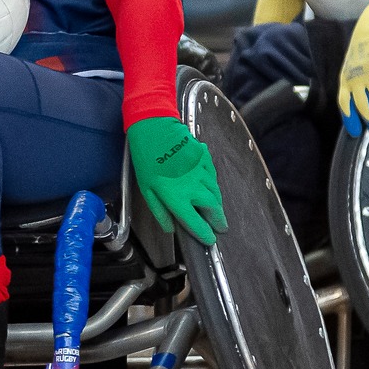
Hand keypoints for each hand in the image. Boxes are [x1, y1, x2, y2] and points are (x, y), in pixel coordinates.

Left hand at [126, 117, 226, 244]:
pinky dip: (214, 185)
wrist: (155, 129)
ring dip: (217, 204)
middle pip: (213, 209)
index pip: (196, 223)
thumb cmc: (147, 159)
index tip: (210, 240)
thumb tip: (171, 228)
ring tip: (216, 211)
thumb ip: (160, 212)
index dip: (205, 234)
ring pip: (215, 193)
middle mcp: (194, 187)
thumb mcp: (147, 190)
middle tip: (221, 227)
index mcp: (178, 197)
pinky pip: (213, 176)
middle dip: (218, 221)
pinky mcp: (205, 159)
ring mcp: (201, 172)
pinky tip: (210, 187)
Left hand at [338, 0, 368, 138]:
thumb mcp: (356, 67)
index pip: (344, 103)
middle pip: (362, 104)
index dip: (349, 118)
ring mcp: (368, 70)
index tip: (356, 133)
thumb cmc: (367, 48)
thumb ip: (359, 84)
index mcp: (346, 78)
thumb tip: (368, 105)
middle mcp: (355, 76)